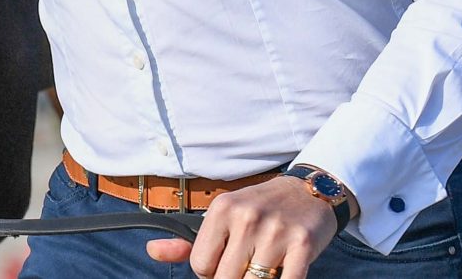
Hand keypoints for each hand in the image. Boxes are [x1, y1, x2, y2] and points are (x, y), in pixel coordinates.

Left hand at [143, 177, 339, 278]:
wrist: (309, 191)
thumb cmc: (261, 208)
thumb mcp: (223, 215)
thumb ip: (187, 240)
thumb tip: (152, 251)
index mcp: (222, 209)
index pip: (201, 265)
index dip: (210, 274)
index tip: (224, 264)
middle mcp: (247, 217)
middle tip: (243, 269)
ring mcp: (276, 232)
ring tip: (262, 268)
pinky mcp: (303, 245)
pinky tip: (280, 272)